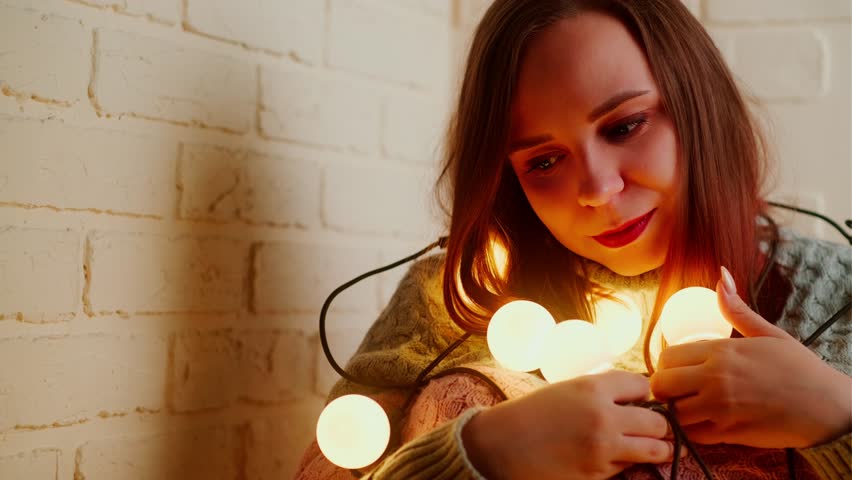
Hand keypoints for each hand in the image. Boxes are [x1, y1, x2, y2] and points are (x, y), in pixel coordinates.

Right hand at [462, 370, 679, 479]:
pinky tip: (612, 459)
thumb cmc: (531, 414)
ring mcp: (603, 448)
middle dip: (656, 425)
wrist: (500, 445)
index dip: (642, 396)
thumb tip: (635, 400)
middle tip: (647, 429)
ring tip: (647, 448)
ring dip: (654, 449)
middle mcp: (604, 416)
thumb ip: (600, 392)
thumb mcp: (567, 390)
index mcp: (593, 387)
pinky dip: (627, 465)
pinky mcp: (597, 474)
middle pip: (658, 421)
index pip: (643, 387)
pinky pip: (628, 468)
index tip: (635, 403)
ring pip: (655, 449)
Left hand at [650, 266, 851, 447]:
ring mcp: (721, 408)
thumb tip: (721, 275)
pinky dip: (694, 432)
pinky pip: (694, 435)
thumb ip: (736, 310)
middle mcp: (716, 378)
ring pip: (674, 413)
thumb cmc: (800, 369)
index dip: (667, 366)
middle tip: (679, 392)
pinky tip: (707, 425)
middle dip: (665, 389)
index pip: (667, 357)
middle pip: (661, 385)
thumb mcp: (768, 333)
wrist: (831, 406)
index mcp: (721, 351)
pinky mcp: (730, 433)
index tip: (678, 372)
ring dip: (678, 412)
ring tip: (692, 409)